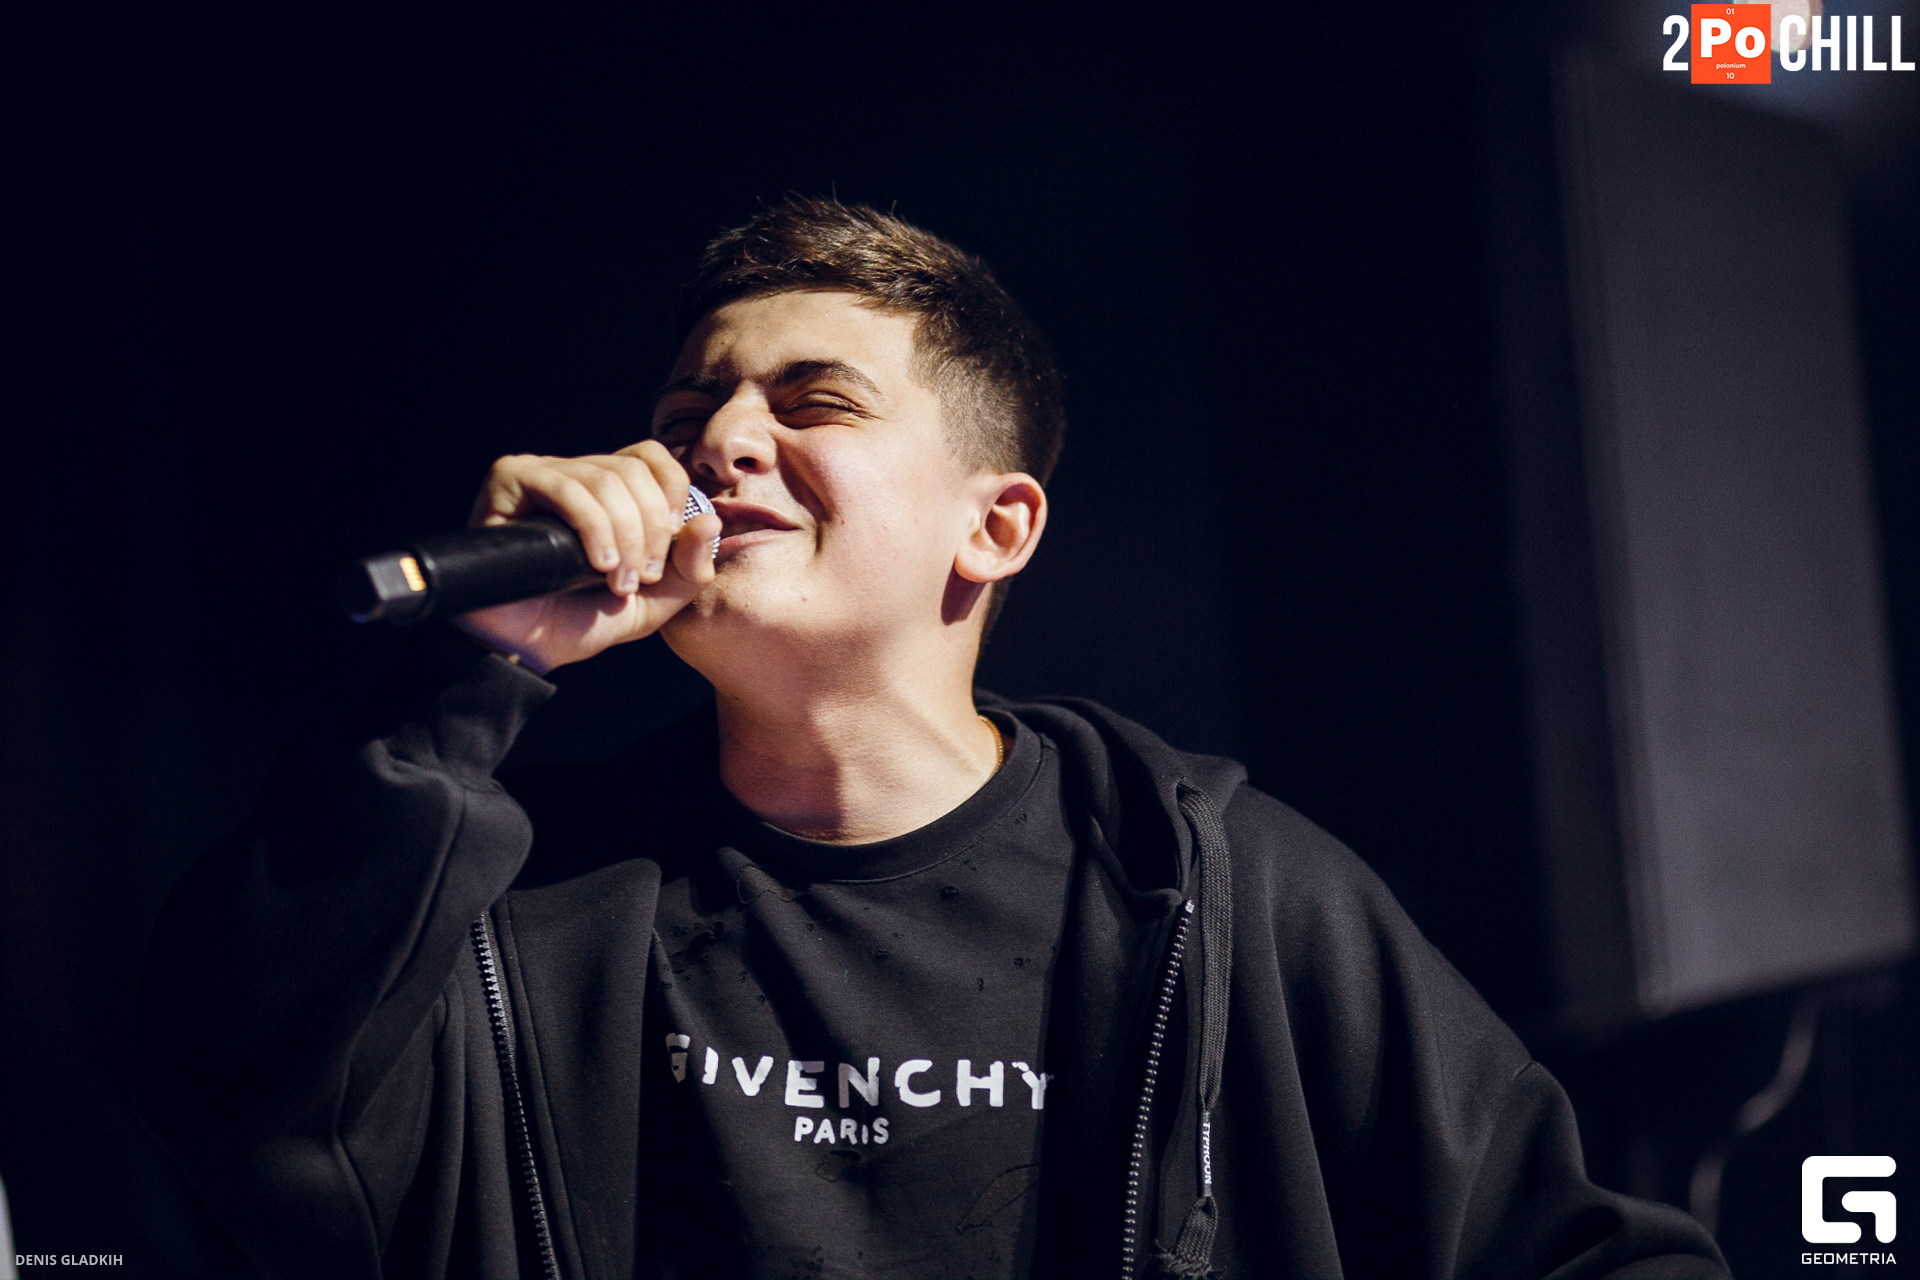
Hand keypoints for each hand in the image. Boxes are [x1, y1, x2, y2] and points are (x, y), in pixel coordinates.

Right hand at [451, 441, 721, 672]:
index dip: (673, 492)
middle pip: (634, 469)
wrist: (528, 649)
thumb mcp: (656, 599)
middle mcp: (576, 473)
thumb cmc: (586, 620)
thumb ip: (691, 566)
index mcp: (610, 491)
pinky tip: (596, 565)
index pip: (652, 457)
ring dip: (624, 536)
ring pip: (605, 479)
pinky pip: (566, 489)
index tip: (671, 542)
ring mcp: (542, 473)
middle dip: (650, 529)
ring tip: (616, 581)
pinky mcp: (510, 480)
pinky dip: (593, 529)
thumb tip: (709, 520)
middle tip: (641, 577)